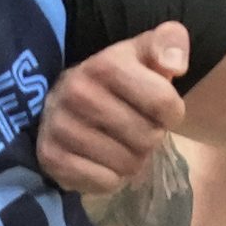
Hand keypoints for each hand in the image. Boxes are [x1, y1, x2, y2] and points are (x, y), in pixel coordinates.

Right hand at [37, 23, 187, 195]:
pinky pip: (105, 182)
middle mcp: (77, 91)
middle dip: (150, 137)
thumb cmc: (118, 80)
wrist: (68, 100)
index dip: (173, 113)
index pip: (165, 104)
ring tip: (120, 144)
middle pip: (148, 138)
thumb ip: (170, 43)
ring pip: (128, 164)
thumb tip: (175, 65)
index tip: (159, 110)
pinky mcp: (50, 157)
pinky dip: (110, 178)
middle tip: (136, 128)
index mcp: (105, 63)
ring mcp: (60, 125)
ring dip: (132, 160)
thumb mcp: (145, 52)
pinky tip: (102, 160)